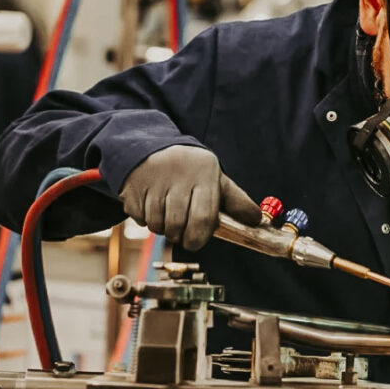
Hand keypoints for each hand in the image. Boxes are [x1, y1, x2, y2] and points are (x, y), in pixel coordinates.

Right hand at [120, 145, 261, 250]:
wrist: (152, 147)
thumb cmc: (191, 170)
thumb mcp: (215, 179)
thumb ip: (235, 201)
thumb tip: (257, 221)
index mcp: (203, 176)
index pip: (203, 218)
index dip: (199, 237)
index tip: (195, 242)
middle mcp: (178, 177)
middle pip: (177, 226)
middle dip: (179, 236)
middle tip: (181, 231)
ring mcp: (153, 181)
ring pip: (157, 225)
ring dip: (162, 228)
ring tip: (167, 214)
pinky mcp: (132, 187)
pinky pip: (139, 219)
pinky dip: (145, 220)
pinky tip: (151, 205)